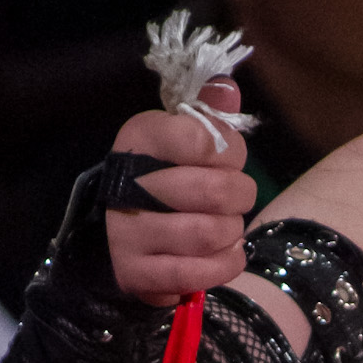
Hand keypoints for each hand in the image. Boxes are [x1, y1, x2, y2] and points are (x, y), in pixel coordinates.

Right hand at [102, 84, 254, 310]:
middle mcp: (127, 182)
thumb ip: (209, 113)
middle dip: (240, 196)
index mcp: (141, 138)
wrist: (123, 233)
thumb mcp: (184, 139)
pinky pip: (198, 273)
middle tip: (235, 198)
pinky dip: (223, 265)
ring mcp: (127, 232)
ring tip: (225, 226)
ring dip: (231, 232)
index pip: (204, 139)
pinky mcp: (135, 272)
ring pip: (209, 234)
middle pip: (215, 191)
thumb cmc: (167, 178)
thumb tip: (227, 88)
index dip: (232, 153)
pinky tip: (222, 254)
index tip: (228, 161)